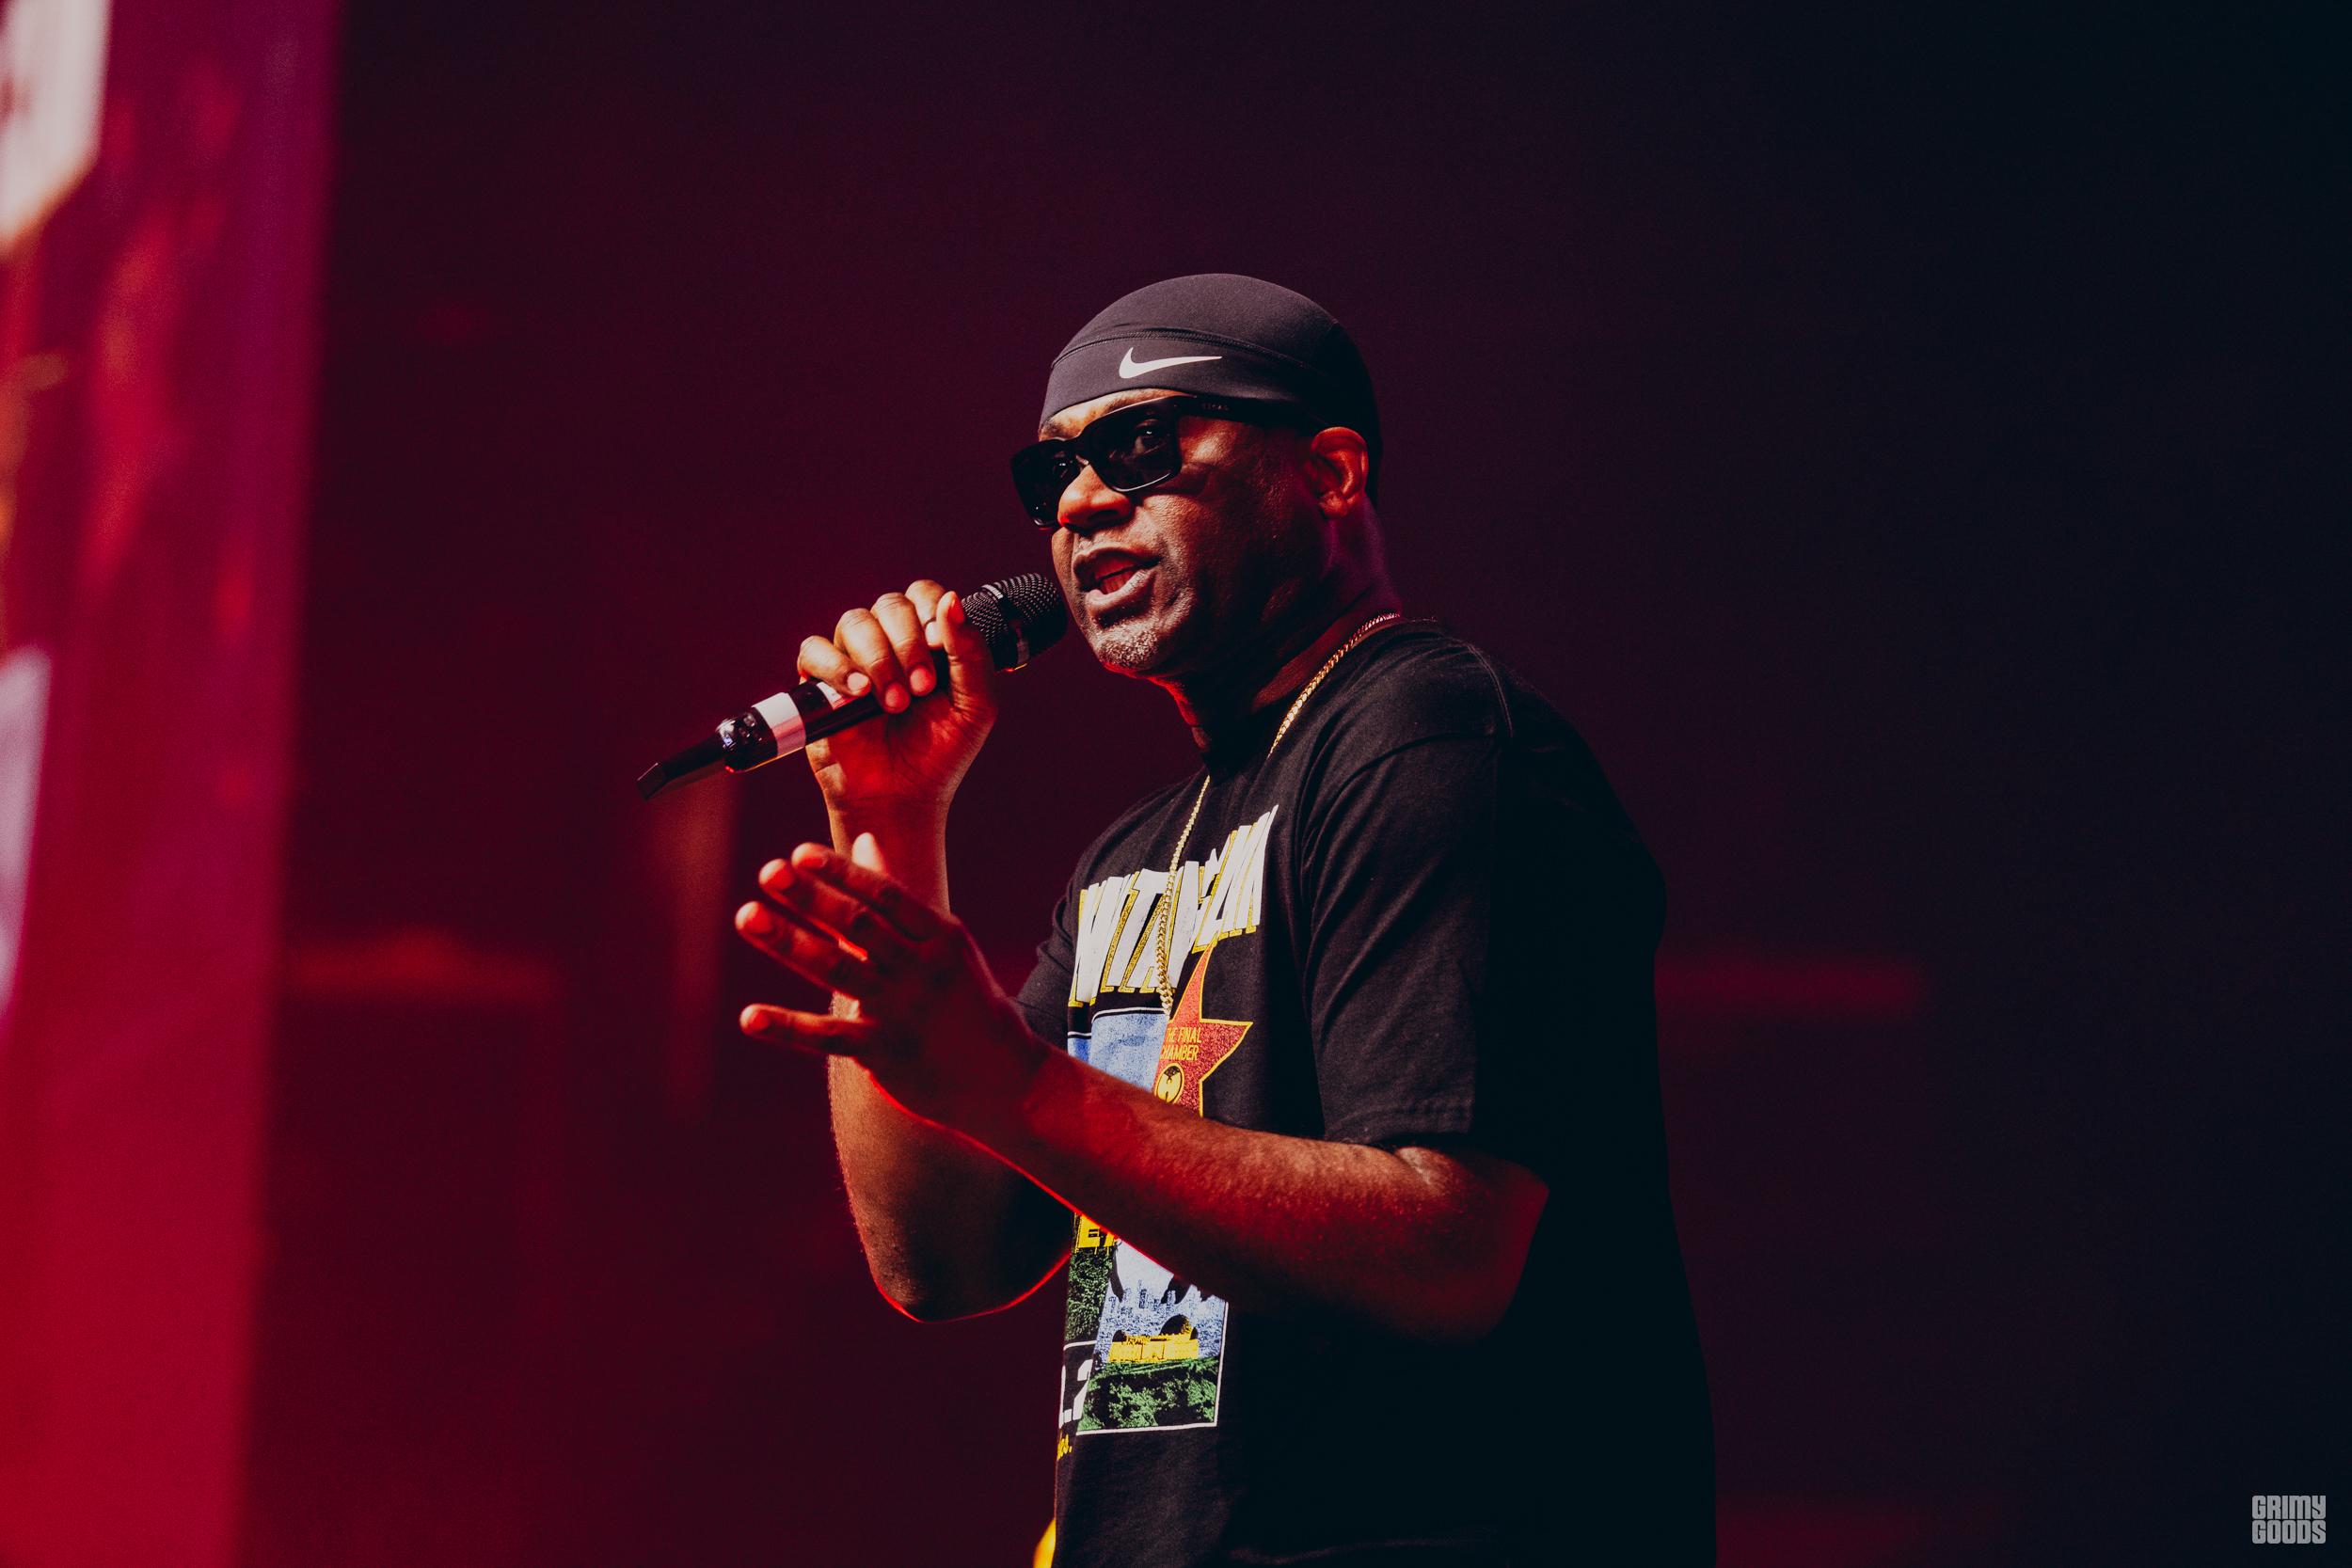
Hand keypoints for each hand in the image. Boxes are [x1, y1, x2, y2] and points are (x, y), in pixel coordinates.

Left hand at [734, 831, 1048, 1133]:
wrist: (1005, 1077)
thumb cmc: (963, 998)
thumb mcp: (943, 943)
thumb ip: (896, 898)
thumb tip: (866, 840)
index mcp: (940, 936)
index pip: (885, 896)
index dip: (842, 873)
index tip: (800, 854)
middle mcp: (923, 969)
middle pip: (859, 926)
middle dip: (812, 897)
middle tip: (768, 871)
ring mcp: (903, 1011)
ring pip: (839, 969)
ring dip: (789, 941)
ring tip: (747, 915)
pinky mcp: (884, 1053)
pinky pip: (829, 1037)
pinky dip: (788, 1026)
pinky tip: (750, 1016)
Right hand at [796, 580, 999, 813]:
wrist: (902, 796)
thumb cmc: (941, 752)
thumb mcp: (976, 706)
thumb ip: (971, 653)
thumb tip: (952, 599)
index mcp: (928, 639)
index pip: (924, 594)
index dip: (931, 613)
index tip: (941, 649)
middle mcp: (889, 642)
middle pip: (890, 605)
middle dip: (908, 645)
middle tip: (921, 689)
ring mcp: (853, 659)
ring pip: (855, 622)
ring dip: (879, 660)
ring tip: (893, 704)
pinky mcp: (820, 682)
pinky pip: (815, 650)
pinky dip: (837, 668)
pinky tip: (859, 694)